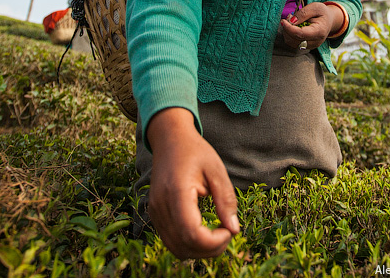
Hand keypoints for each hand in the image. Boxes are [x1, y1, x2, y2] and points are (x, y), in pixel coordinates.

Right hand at [145, 108, 239, 258]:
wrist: (169, 139)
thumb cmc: (195, 152)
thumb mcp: (216, 170)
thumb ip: (226, 200)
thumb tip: (234, 230)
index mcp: (176, 192)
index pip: (192, 234)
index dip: (214, 242)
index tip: (229, 230)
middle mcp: (161, 205)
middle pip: (184, 246)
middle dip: (210, 249)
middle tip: (227, 233)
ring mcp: (155, 211)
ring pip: (176, 249)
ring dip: (200, 250)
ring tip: (217, 234)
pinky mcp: (154, 214)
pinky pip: (171, 241)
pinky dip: (189, 244)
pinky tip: (204, 231)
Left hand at [279, 2, 343, 49]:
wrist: (329, 20)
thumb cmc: (322, 13)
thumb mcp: (315, 7)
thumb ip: (303, 13)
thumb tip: (291, 21)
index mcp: (319, 32)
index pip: (300, 34)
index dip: (289, 28)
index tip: (283, 20)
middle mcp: (316, 42)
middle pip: (295, 40)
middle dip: (287, 29)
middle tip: (289, 17)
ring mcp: (311, 46)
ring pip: (292, 43)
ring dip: (287, 32)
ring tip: (291, 20)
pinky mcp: (306, 46)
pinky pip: (293, 43)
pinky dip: (289, 35)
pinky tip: (293, 26)